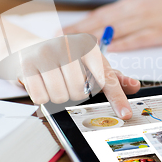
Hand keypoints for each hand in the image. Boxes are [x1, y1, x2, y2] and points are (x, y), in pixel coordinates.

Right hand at [17, 35, 139, 118]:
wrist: (30, 48)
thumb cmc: (66, 59)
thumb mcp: (91, 64)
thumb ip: (112, 77)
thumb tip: (134, 86)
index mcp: (88, 47)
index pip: (106, 79)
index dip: (117, 99)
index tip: (125, 114)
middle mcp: (68, 47)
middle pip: (80, 93)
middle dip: (74, 95)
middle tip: (68, 83)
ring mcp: (46, 54)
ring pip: (60, 96)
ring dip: (58, 97)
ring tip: (54, 82)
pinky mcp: (27, 64)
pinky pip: (40, 97)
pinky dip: (42, 96)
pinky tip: (41, 82)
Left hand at [63, 0, 161, 50]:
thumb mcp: (149, 2)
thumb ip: (129, 13)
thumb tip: (108, 22)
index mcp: (133, 3)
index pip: (101, 14)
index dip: (80, 24)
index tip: (62, 31)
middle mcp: (137, 9)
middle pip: (103, 22)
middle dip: (79, 32)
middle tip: (59, 41)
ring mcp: (150, 20)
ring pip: (117, 30)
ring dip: (96, 40)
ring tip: (77, 49)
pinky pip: (140, 39)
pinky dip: (124, 45)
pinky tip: (111, 51)